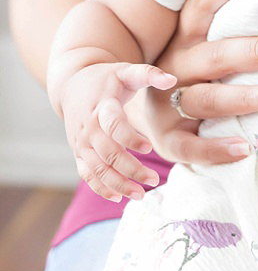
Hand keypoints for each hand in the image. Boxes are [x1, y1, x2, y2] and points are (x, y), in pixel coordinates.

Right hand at [60, 62, 176, 201]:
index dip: (128, 137)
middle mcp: (88, 128)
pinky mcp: (79, 153)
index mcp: (101, 106)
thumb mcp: (126, 71)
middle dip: (130, 168)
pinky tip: (119, 198)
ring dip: (117, 184)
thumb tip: (172, 79)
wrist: (73, 85)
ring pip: (97, 168)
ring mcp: (82, 143)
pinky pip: (87, 174)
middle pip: (107, 153)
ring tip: (141, 195)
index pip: (113, 125)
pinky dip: (100, 188)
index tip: (148, 147)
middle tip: (154, 179)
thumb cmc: (107, 79)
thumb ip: (149, 74)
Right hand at [136, 0, 257, 163]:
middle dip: (255, 51)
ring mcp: (166, 105)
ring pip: (208, 100)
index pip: (199, 6)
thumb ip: (231, 27)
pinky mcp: (167, 140)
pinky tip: (245, 148)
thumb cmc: (190, 76)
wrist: (131, 116)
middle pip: (215, 56)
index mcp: (182, 40)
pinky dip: (216, 149)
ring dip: (247, 98)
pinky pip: (190, 147)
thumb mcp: (200, 46)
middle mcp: (173, 68)